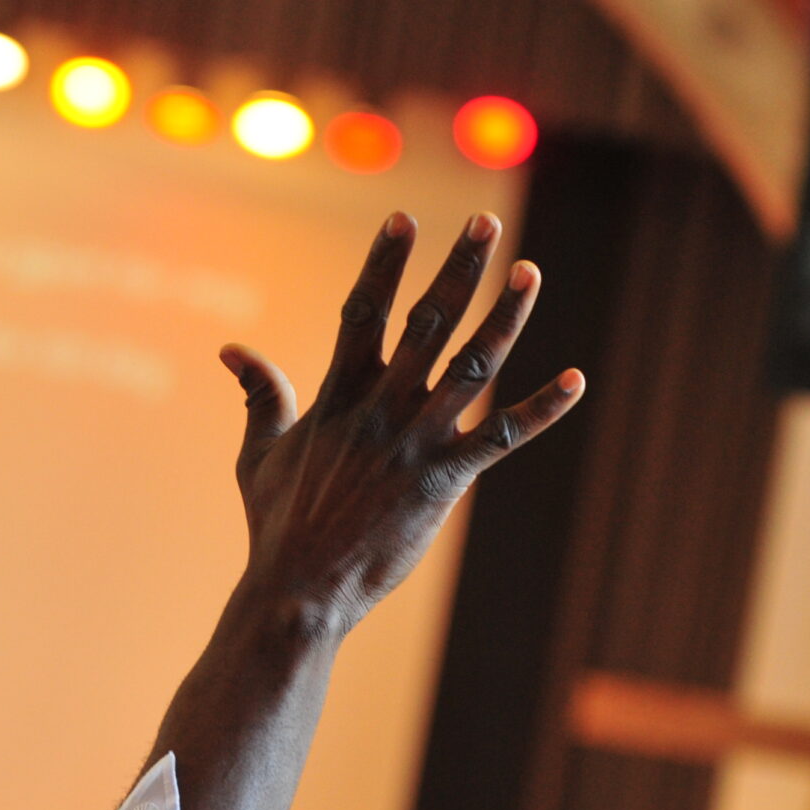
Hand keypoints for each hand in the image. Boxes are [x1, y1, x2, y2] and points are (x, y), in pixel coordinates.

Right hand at [219, 211, 582, 634]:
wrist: (299, 589)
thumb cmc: (276, 525)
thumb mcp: (259, 455)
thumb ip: (259, 397)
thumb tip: (232, 350)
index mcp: (337, 397)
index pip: (363, 312)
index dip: (384, 264)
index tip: (405, 219)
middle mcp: (380, 409)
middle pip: (427, 323)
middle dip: (459, 269)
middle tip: (486, 223)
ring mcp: (414, 443)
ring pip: (471, 366)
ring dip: (505, 317)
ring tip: (530, 272)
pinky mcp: (443, 481)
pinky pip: (502, 436)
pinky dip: (542, 409)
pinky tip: (577, 380)